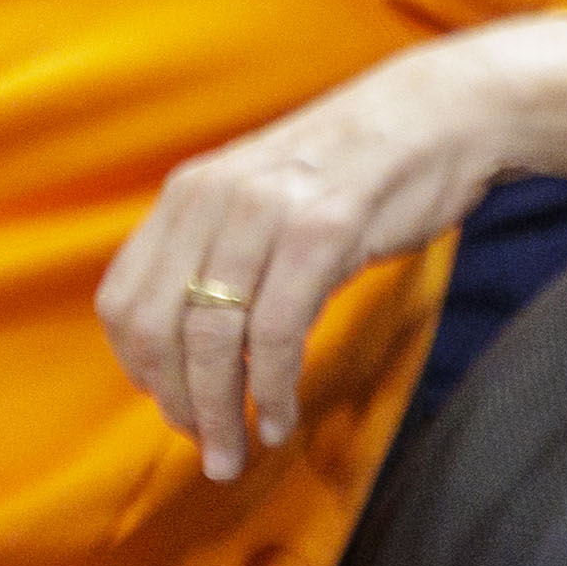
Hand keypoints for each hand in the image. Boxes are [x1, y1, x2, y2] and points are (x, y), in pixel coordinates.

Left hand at [97, 14, 566, 480]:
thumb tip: (197, 333)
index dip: (137, 368)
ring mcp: (265, 214)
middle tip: (205, 448)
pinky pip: (277, 332)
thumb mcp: (268, 197)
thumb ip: (223, 249)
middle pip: (159, 328)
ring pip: (211, 338)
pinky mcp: (323, 232)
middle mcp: (212, 200)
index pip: (124, 299)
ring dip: (218, 412)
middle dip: (176, 404)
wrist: (443, 113)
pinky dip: (272, 389)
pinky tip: (282, 417)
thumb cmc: (363, 169)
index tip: (172, 405)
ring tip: (234, 453)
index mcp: (188, 194)